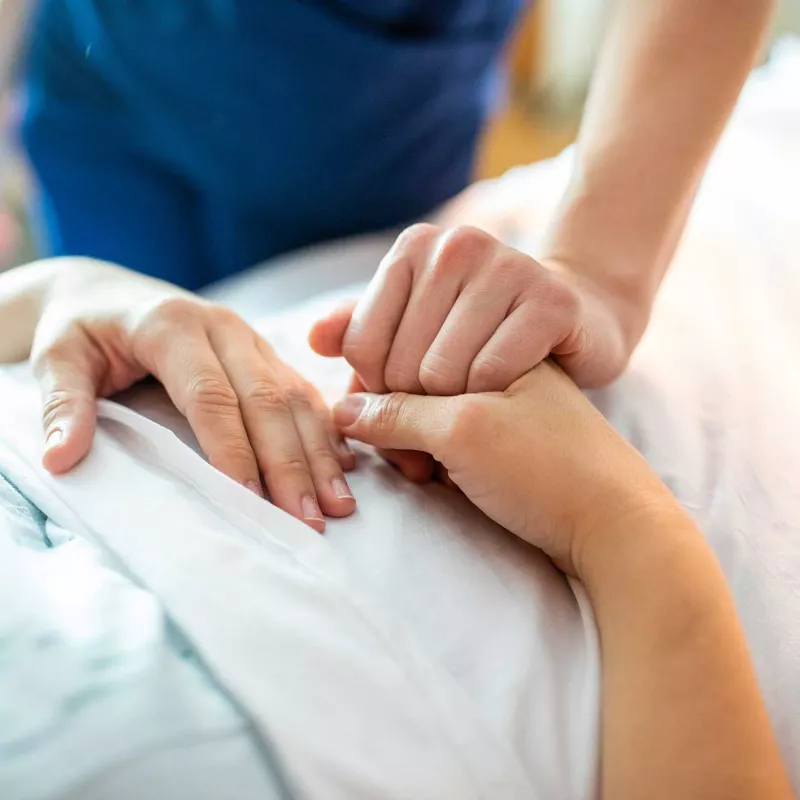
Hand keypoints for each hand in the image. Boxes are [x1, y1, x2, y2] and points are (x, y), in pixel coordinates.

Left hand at [27, 259, 354, 530]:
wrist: (105, 291)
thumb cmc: (80, 329)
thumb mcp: (57, 357)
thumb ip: (64, 403)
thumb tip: (61, 459)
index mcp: (173, 325)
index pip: (211, 396)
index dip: (233, 449)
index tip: (249, 500)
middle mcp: (223, 327)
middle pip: (267, 400)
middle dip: (290, 464)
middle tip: (309, 520)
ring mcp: (250, 339)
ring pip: (296, 396)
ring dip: (319, 453)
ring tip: (337, 504)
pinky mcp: (264, 353)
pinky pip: (304, 390)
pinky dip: (325, 430)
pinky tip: (341, 467)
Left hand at [310, 223, 632, 395]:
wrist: (576, 324)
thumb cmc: (483, 338)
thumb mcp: (417, 332)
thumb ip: (364, 333)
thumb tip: (313, 339)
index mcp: (415, 246)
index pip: (361, 346)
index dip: (378, 391)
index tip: (405, 402)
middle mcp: (458, 244)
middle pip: (398, 364)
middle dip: (415, 409)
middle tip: (440, 420)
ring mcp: (509, 266)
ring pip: (441, 374)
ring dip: (454, 411)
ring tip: (472, 407)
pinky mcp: (551, 300)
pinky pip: (491, 376)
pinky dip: (494, 401)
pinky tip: (508, 394)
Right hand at [331, 360, 672, 576]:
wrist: (616, 523)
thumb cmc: (550, 467)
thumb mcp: (466, 431)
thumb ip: (397, 412)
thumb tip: (340, 412)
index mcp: (488, 325)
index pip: (394, 341)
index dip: (381, 390)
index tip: (397, 435)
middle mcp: (483, 347)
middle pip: (396, 372)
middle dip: (392, 421)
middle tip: (416, 465)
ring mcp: (482, 385)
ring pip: (408, 404)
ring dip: (405, 442)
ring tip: (429, 475)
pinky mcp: (485, 424)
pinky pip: (429, 428)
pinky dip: (423, 452)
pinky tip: (435, 476)